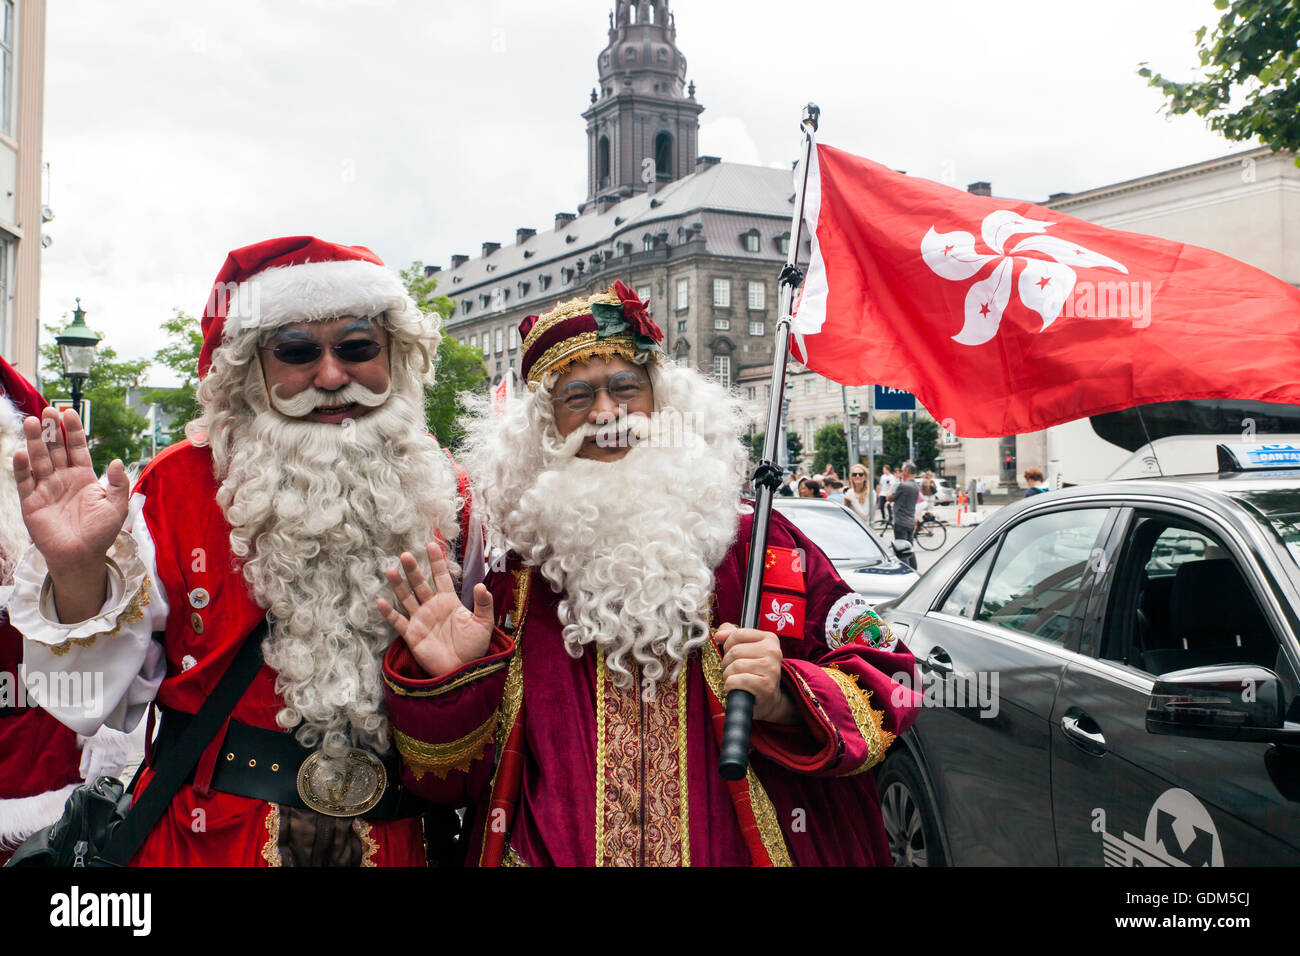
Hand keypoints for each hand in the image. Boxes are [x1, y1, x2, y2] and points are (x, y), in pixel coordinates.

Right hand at [12, 407, 128, 575]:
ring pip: (39, 460)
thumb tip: (118, 461)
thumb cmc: (101, 533)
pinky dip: (21, 468)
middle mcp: (63, 479)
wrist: (82, 557)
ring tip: (31, 422)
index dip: (73, 431)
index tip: (69, 413)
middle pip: (55, 449)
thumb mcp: (116, 507)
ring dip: (34, 441)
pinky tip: (20, 453)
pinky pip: (25, 481)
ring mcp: (46, 488)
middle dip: (51, 430)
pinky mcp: (31, 502)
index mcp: (84, 477)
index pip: (76, 448)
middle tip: (47, 411)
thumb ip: (119, 484)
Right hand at [377, 541, 494, 677]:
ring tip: (390, 570)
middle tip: (405, 555)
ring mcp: (420, 620)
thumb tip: (480, 586)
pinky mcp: (412, 635)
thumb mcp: (483, 624)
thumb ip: (484, 604)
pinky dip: (389, 613)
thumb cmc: (474, 647)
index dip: (436, 562)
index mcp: (449, 601)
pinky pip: (398, 622)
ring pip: (406, 598)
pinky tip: (380, 601)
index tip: (431, 545)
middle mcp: (432, 607)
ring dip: (398, 585)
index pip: (441, 577)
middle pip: (420, 584)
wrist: (463, 671)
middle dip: (413, 570)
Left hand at [716, 623, 795, 724]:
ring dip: (728, 675)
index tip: (732, 655)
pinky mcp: (765, 686)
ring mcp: (771, 669)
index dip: (728, 645)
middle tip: (733, 671)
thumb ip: (732, 636)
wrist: (768, 698)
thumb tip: (719, 634)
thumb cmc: (754, 671)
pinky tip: (735, 688)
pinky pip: (736, 680)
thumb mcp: (747, 649)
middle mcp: (773, 652)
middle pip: (735, 651)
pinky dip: (730, 686)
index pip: (738, 634)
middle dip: (727, 662)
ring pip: (735, 666)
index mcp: (770, 639)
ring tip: (735, 679)